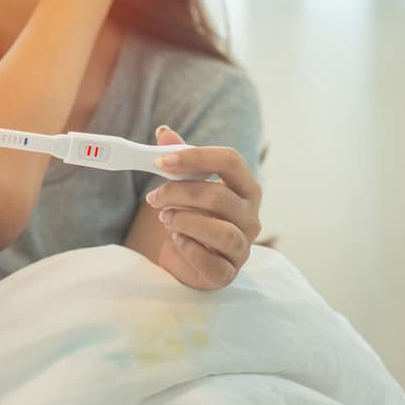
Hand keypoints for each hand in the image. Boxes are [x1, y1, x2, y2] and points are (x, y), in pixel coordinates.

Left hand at [145, 127, 262, 289]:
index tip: (160, 162)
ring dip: (184, 221)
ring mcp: (243, 247)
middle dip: (178, 193)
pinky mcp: (228, 273)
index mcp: (245, 187)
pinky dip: (188, 249)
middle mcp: (251, 216)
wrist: (191, 261)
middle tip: (154, 198)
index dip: (195, 158)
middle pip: (219, 196)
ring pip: (220, 231)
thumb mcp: (186, 186)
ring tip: (164, 219)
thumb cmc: (194, 217)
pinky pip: (211, 262)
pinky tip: (176, 241)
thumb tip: (164, 132)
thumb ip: (180, 160)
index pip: (230, 161)